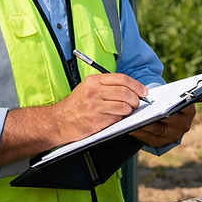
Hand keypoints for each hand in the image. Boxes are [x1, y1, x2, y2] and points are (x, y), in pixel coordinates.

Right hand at [0, 72, 148, 169]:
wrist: (57, 122)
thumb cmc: (75, 106)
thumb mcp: (87, 88)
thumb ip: (106, 86)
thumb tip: (130, 88)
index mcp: (94, 81)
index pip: (122, 79)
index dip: (137, 85)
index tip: (143, 91)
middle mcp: (94, 91)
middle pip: (125, 92)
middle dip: (136, 98)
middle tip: (138, 103)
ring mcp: (95, 106)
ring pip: (124, 106)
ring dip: (130, 109)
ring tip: (127, 111)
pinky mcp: (96, 120)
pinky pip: (117, 118)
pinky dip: (121, 118)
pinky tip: (118, 118)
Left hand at [130, 102, 198, 146]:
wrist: (166, 117)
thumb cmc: (168, 103)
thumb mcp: (176, 96)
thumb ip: (185, 94)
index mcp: (189, 111)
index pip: (183, 107)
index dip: (172, 105)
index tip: (162, 103)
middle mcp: (184, 125)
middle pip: (168, 120)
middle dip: (154, 116)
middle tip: (141, 112)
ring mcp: (174, 135)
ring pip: (158, 130)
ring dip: (144, 125)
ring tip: (133, 120)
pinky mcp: (163, 143)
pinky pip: (150, 139)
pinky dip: (140, 133)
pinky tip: (130, 128)